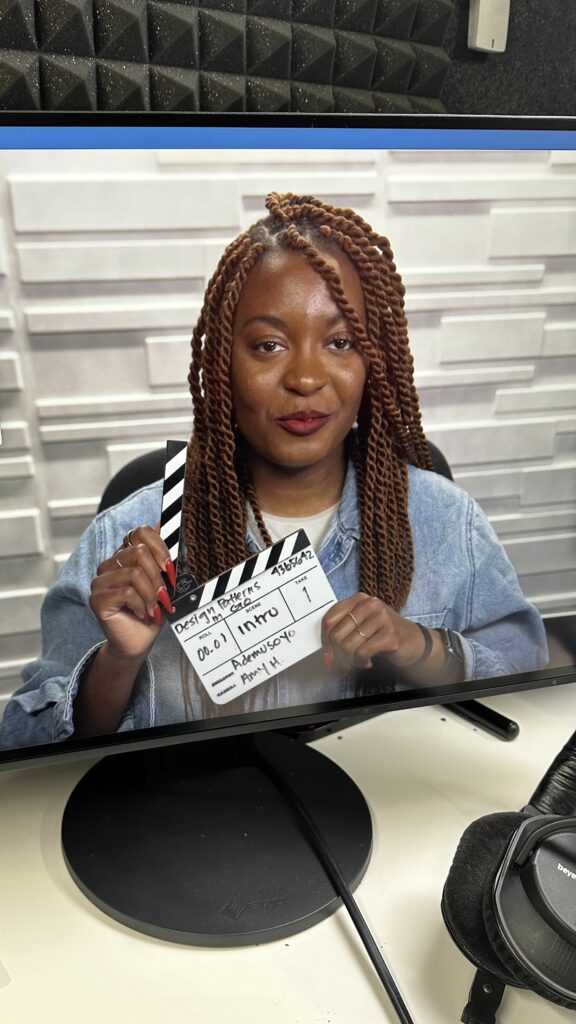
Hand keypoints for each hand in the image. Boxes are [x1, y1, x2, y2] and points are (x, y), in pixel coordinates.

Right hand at [89, 525, 175, 661]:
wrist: (139, 641)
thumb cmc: (152, 610)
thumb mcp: (164, 581)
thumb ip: (164, 556)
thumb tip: (166, 525)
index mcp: (125, 555)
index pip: (140, 532)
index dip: (160, 547)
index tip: (170, 568)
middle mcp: (110, 564)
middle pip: (139, 552)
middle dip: (158, 577)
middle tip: (164, 595)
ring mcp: (100, 581)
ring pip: (134, 574)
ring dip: (151, 594)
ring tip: (153, 607)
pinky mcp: (97, 598)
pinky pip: (126, 592)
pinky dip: (141, 604)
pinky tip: (142, 613)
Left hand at [321, 592, 431, 671]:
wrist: (414, 641)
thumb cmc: (383, 634)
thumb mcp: (362, 626)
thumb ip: (343, 632)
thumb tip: (326, 655)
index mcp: (359, 599)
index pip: (329, 619)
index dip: (325, 640)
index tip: (328, 655)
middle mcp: (370, 604)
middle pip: (337, 634)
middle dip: (338, 654)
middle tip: (345, 662)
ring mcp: (381, 618)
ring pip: (348, 645)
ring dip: (350, 660)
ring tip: (359, 661)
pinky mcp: (390, 634)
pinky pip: (362, 653)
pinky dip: (361, 662)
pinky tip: (368, 662)